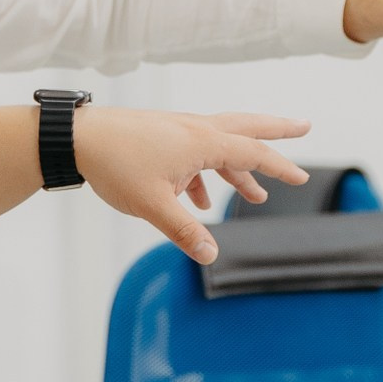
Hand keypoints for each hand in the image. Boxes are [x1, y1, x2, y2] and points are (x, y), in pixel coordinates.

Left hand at [72, 109, 311, 264]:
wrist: (78, 138)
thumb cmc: (115, 165)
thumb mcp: (152, 205)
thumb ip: (184, 231)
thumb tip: (210, 256)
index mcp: (202, 142)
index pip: (253, 153)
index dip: (280, 167)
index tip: (302, 178)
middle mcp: (196, 130)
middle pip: (246, 128)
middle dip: (276, 131)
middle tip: (304, 126)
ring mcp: (178, 131)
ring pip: (221, 143)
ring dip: (239, 168)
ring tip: (255, 195)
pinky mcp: (162, 137)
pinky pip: (195, 154)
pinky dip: (205, 175)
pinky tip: (199, 201)